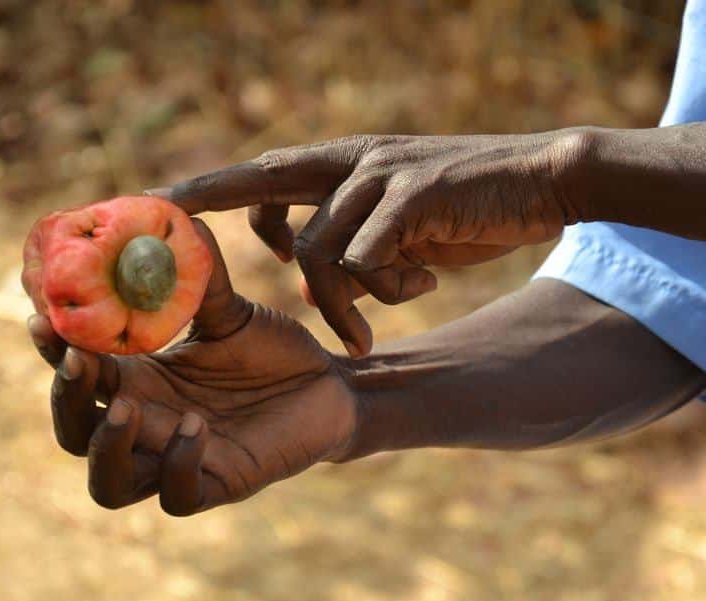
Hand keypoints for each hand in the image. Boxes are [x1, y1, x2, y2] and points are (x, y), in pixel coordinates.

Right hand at [29, 218, 356, 515]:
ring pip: (108, 485)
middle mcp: (148, 426)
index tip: (42, 314)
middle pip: (74, 433)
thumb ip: (199, 275)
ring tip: (129, 407)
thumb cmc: (272, 350)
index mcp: (139, 380)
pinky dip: (178, 465)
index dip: (52, 349)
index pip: (76, 372)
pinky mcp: (219, 483)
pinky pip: (178, 497)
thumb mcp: (231, 311)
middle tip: (80, 362)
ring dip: (106, 448)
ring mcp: (177, 460)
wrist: (330, 386)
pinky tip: (199, 427)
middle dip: (66, 400)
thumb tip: (174, 214)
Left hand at [147, 131, 587, 356]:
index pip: (265, 175)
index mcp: (347, 165)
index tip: (162, 205)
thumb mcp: (402, 228)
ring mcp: (381, 174)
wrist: (543, 180)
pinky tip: (427, 285)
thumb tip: (316, 278)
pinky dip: (389, 290)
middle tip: (170, 228)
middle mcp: (353, 163)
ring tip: (368, 333)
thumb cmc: (469, 207)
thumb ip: (356, 245)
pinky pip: (368, 259)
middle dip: (209, 201)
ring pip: (320, 251)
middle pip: (262, 183)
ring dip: (341, 303)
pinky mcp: (413, 195)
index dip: (213, 190)